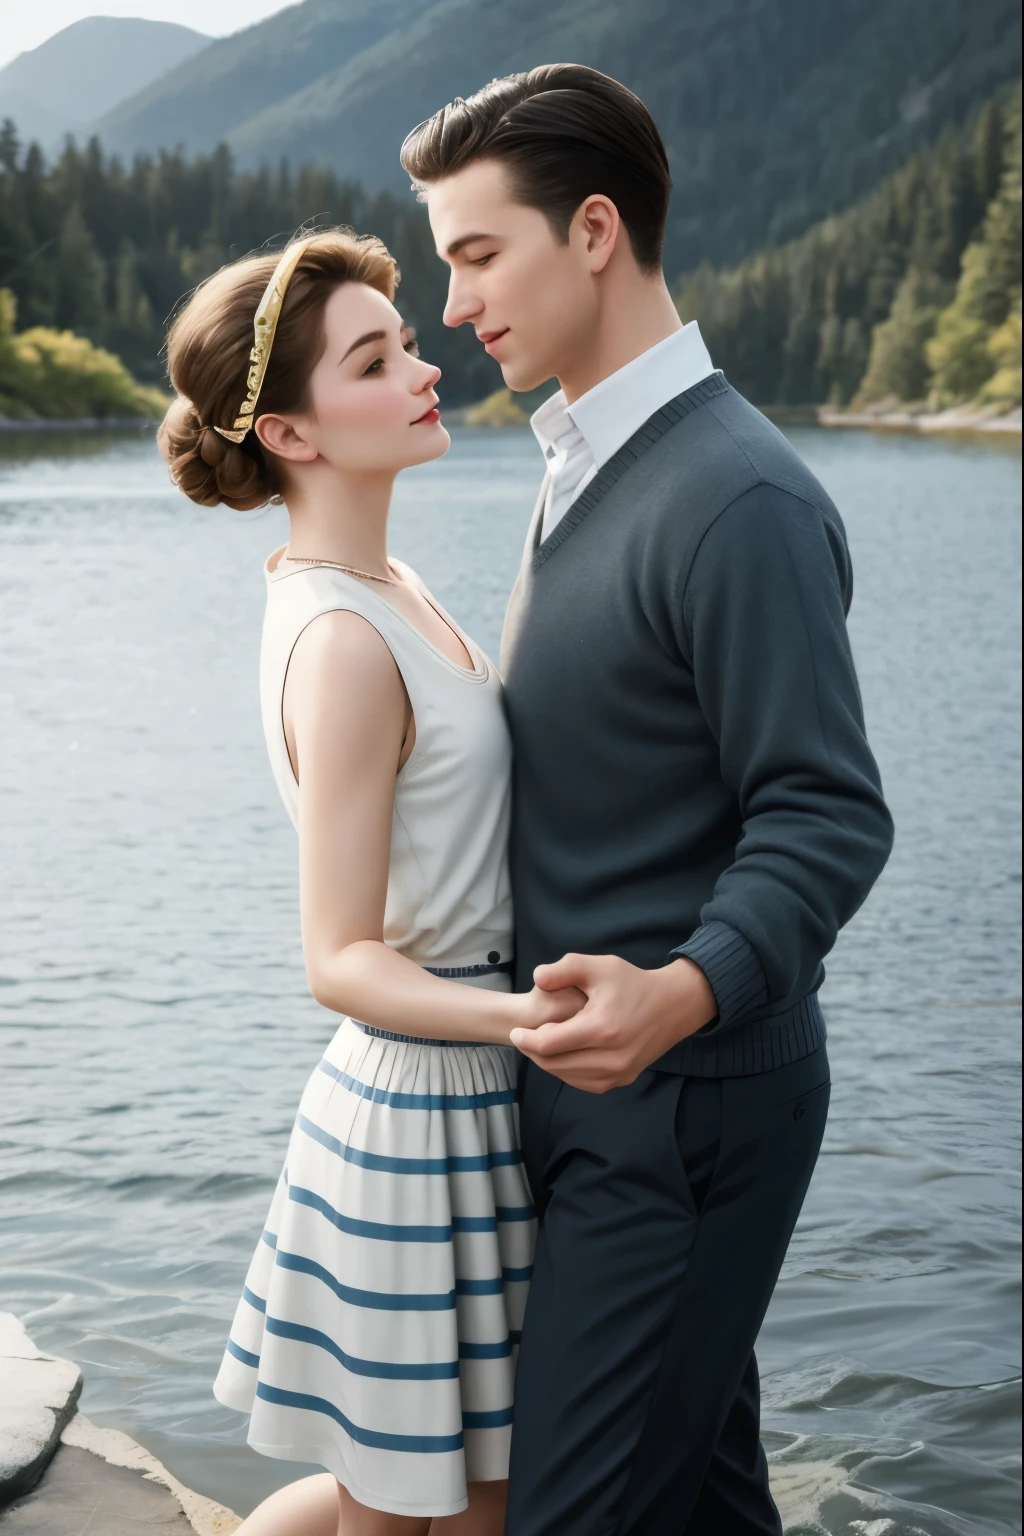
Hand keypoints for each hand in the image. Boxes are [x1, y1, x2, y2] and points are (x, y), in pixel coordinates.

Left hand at [509, 954, 716, 1092]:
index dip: (525, 1040)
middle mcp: (611, 1057)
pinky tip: (563, 1055)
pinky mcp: (623, 1080)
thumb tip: (537, 979)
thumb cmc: (632, 983)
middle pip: (553, 1064)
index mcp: (601, 1028)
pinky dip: (568, 1071)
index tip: (516, 1032)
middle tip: (525, 1038)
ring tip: (541, 1045)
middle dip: (533, 1052)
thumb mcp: (599, 966)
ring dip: (549, 1063)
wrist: (672, 1005)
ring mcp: (618, 1073)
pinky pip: (584, 1083)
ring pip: (567, 1077)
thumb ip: (564, 969)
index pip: (547, 1045)